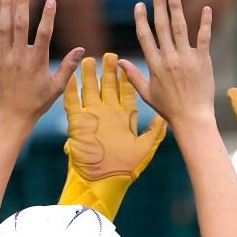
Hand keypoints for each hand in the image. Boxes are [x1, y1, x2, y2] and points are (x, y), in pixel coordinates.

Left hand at [0, 0, 82, 131]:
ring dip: (5, 6)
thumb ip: (68, 67)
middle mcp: (19, 56)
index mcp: (37, 61)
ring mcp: (3, 58)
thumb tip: (81, 49)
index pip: (44, 33)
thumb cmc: (36, 103)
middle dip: (23, 2)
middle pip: (21, 23)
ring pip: (4, 26)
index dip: (48, 15)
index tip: (51, 0)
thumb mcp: (56, 88)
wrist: (10, 117)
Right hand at [58, 53, 166, 220]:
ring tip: (89, 59)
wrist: (104, 181)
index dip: (126, 78)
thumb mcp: (145, 148)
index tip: (128, 65)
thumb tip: (166, 119)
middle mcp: (108, 114)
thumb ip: (154, 132)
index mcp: (124, 118)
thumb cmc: (125, 168)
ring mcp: (92, 117)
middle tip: (109, 55)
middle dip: (108, 71)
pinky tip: (70, 76)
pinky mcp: (77, 123)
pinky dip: (70, 90)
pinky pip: (71, 103)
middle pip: (108, 87)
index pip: (125, 93)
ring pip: (89, 90)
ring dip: (88, 76)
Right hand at [117, 0, 215, 128]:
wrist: (192, 117)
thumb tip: (120, 62)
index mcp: (154, 65)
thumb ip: (133, 75)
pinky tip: (205, 9)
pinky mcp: (203, 60)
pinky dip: (205, 22)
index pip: (145, 37)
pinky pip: (204, 37)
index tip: (139, 5)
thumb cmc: (169, 107)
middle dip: (158, 6)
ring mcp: (186, 58)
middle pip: (162, 27)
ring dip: (176, 8)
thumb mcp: (147, 93)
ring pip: (180, 27)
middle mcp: (169, 59)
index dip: (141, 19)